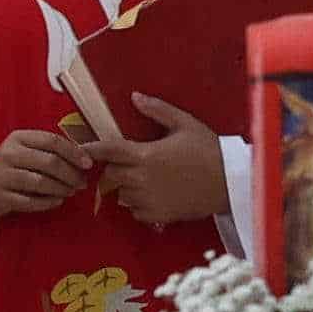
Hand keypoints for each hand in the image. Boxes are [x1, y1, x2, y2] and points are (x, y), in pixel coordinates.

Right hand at [0, 128, 92, 217]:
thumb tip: (84, 159)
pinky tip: (57, 201)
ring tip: (70, 192)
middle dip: (71, 174)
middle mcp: (8, 154)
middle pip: (49, 162)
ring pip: (40, 182)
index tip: (88, 164)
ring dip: (61, 189)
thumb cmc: (12, 166)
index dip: (74, 152)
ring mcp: (1, 176)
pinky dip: (48, 202)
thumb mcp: (26, 150)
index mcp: (18, 138)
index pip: (52, 141)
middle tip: (81, 183)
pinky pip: (30, 201)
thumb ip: (50, 150)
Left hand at [84, 95, 230, 227]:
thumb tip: (135, 96)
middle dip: (116, 169)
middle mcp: (141, 178)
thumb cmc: (210, 151)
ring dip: (128, 187)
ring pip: (121, 194)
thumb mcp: (186, 125)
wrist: (233, 182)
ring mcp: (147, 199)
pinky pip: (135, 211)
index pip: (107, 150)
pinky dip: (140, 204)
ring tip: (151, 179)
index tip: (79, 150)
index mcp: (145, 154)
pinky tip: (158, 194)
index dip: (89, 149)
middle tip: (134, 164)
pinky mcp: (156, 215)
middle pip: (110, 174)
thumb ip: (158, 111)